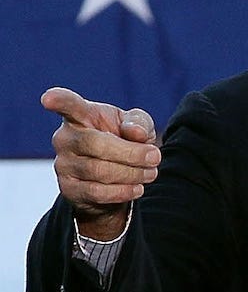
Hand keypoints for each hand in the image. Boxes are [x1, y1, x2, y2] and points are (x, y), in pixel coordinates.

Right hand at [41, 88, 160, 236]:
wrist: (119, 180)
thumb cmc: (125, 142)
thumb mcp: (138, 127)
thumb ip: (139, 123)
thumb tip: (135, 133)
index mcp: (81, 116)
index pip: (67, 105)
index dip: (58, 100)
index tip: (48, 99)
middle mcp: (65, 138)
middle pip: (95, 144)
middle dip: (132, 153)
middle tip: (155, 157)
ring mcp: (63, 164)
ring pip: (99, 171)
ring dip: (132, 174)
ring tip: (150, 173)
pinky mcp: (69, 188)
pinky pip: (97, 192)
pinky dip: (123, 192)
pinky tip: (137, 188)